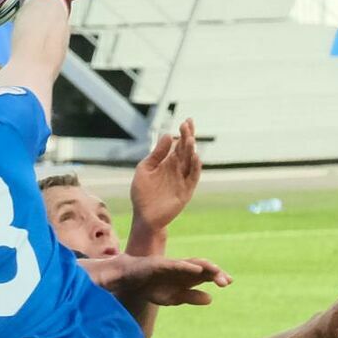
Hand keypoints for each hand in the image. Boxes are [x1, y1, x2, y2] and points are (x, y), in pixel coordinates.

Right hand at [105, 252, 230, 306]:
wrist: (130, 281)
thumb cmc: (153, 287)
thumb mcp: (174, 297)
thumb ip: (191, 297)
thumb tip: (210, 299)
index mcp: (186, 276)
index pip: (206, 275)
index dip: (218, 277)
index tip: (229, 282)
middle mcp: (182, 268)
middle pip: (202, 268)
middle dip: (215, 273)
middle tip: (226, 282)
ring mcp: (172, 265)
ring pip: (192, 264)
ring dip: (204, 267)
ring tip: (216, 271)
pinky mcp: (160, 264)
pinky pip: (175, 265)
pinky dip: (186, 266)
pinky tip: (196, 269)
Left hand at [130, 119, 201, 235]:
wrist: (144, 217)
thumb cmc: (142, 194)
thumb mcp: (145, 169)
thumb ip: (156, 154)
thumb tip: (168, 135)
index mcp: (168, 163)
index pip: (179, 145)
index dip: (183, 133)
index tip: (185, 121)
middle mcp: (178, 170)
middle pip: (186, 150)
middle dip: (187, 137)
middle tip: (188, 124)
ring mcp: (182, 180)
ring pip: (190, 162)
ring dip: (191, 150)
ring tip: (190, 139)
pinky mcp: (185, 192)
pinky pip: (192, 177)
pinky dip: (195, 167)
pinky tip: (195, 156)